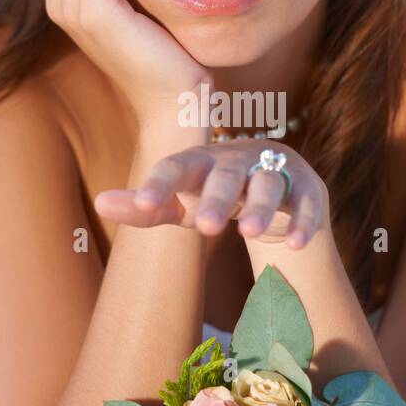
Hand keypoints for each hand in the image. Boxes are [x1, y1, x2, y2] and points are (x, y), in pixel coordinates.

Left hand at [94, 138, 329, 248]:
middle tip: (205, 227)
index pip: (178, 166)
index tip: (143, 203)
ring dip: (260, 208)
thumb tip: (98, 203)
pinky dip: (303, 222)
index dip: (161, 183)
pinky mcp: (306, 187)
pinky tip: (297, 244)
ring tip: (248, 233)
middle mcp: (238, 161)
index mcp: (202, 161)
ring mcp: (275, 170)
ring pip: (269, 184)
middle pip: (227, 175)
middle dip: (216, 197)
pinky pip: (306, 202)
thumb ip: (144, 207)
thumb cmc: (214, 196)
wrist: (277, 184)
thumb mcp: (180, 205)